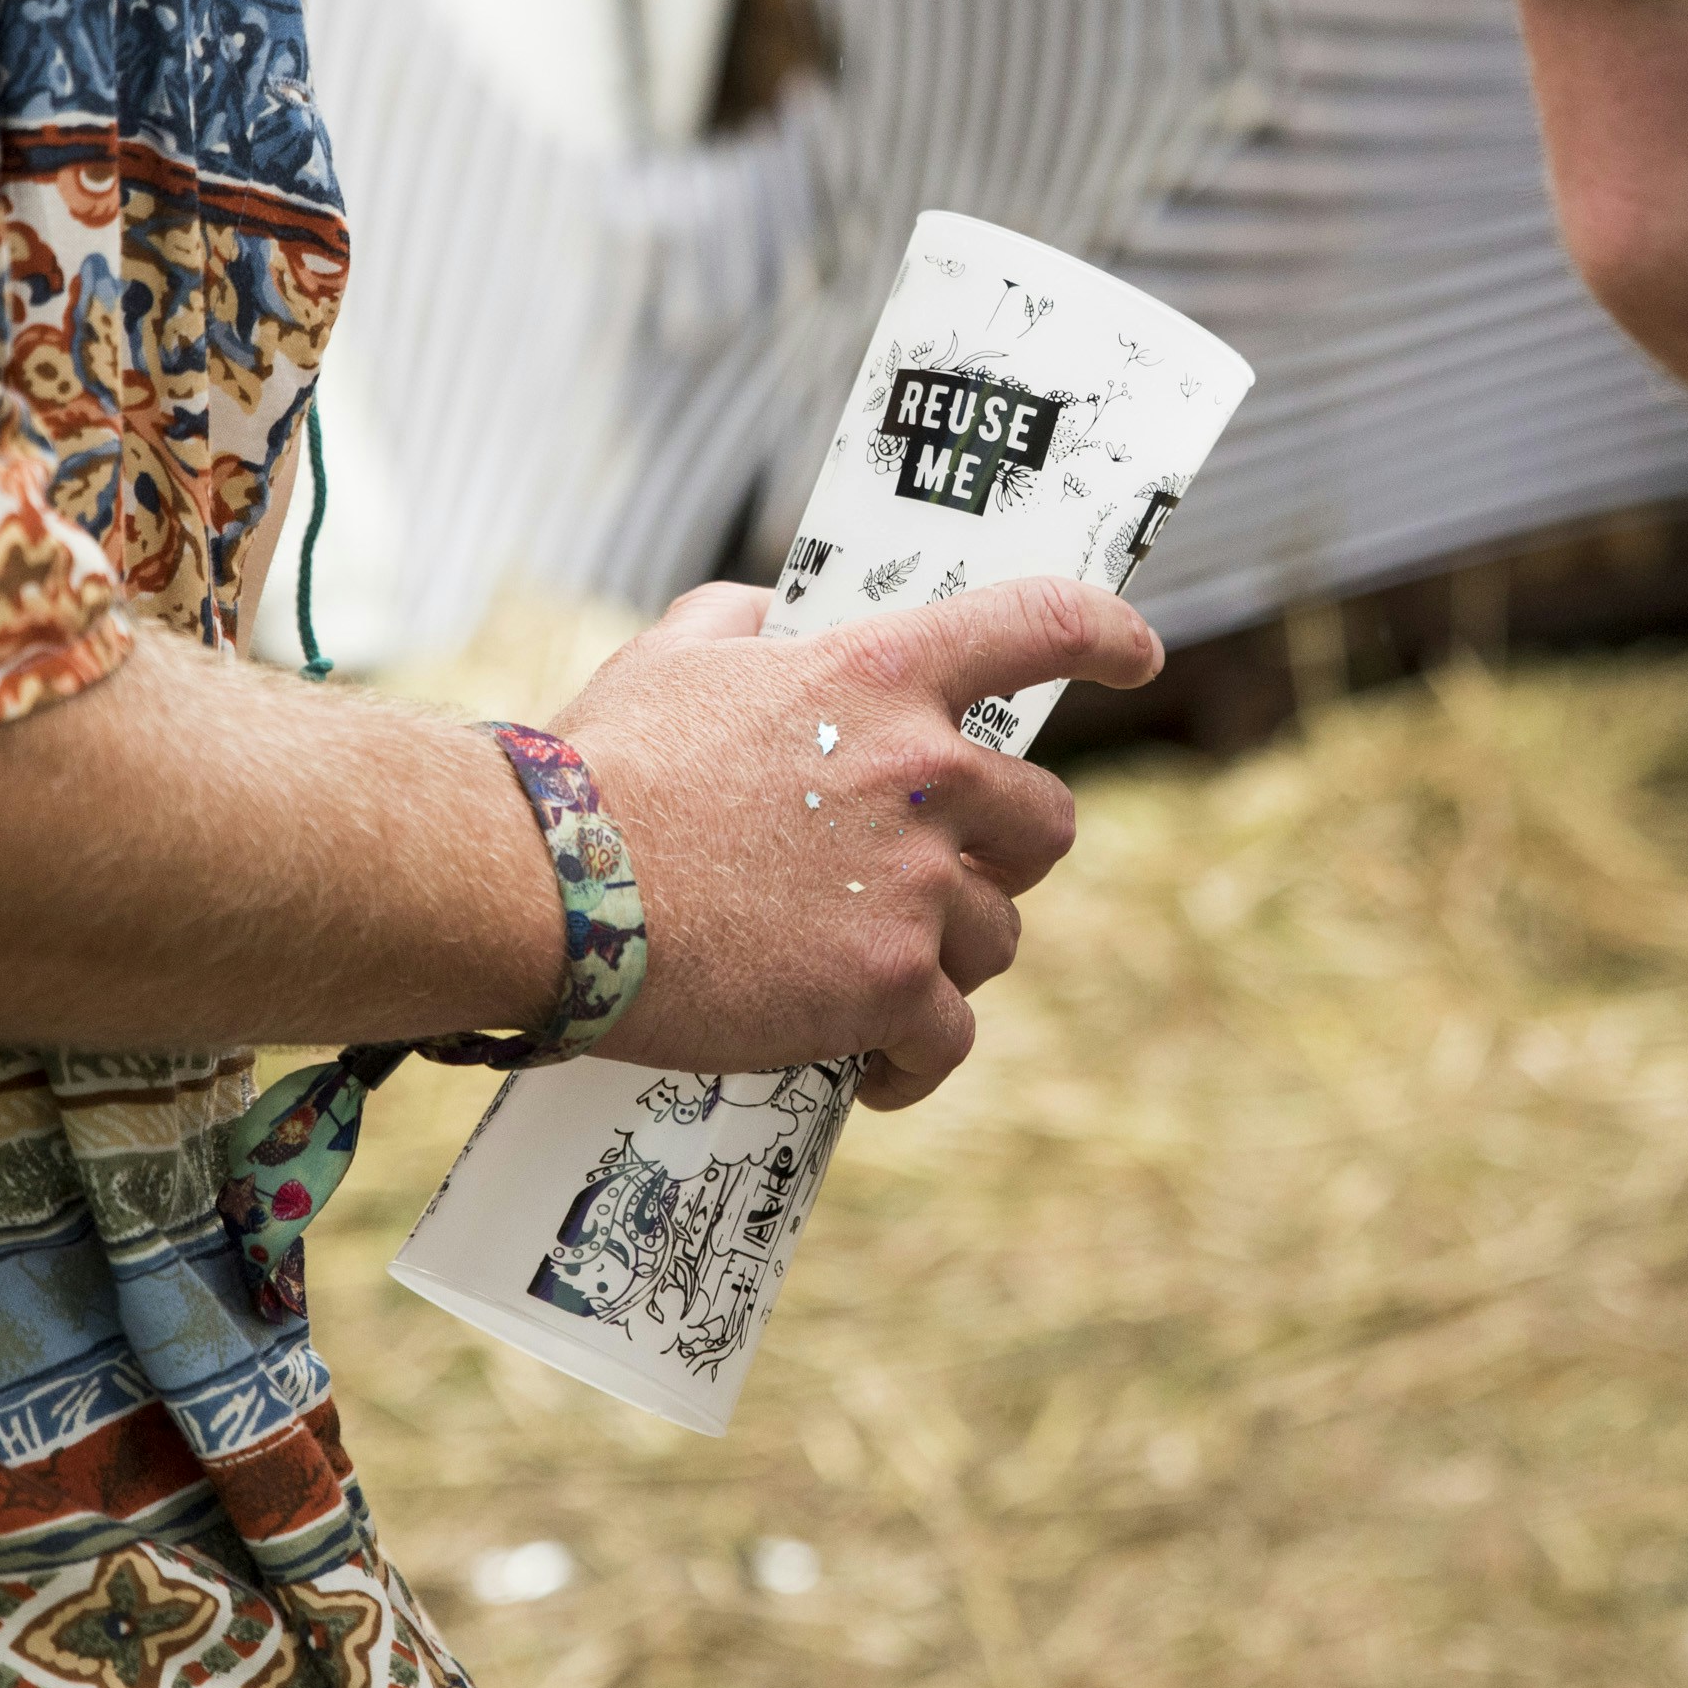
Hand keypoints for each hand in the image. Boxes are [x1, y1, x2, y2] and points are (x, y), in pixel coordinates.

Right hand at [557, 578, 1164, 1108]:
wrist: (547, 885)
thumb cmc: (598, 771)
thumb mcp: (674, 656)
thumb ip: (741, 623)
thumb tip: (768, 616)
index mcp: (881, 676)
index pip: (1037, 624)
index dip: (1106, 634)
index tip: (1140, 654)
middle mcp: (922, 772)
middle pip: (1044, 821)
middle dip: (1010, 857)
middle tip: (952, 882)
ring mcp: (914, 883)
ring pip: (996, 936)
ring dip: (949, 962)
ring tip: (876, 984)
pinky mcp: (889, 985)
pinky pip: (949, 1036)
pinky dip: (916, 1061)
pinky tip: (877, 1072)